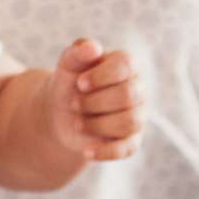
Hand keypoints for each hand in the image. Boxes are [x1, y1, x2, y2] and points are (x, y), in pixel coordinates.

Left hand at [46, 37, 143, 164]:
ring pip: (128, 122)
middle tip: (74, 104)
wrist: (61, 113)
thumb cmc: (69, 82)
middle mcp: (137, 89)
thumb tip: (92, 47)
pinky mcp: (130, 141)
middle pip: (127, 95)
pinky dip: (105, 151)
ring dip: (95, 124)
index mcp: (126, 65)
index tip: (79, 83)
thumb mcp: (67, 64)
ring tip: (77, 122)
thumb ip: (78, 51)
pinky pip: (126, 149)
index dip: (101, 75)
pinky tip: (87, 150)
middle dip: (94, 102)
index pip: (126, 65)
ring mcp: (137, 116)